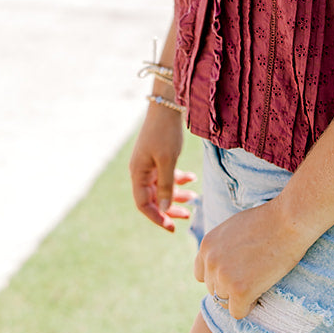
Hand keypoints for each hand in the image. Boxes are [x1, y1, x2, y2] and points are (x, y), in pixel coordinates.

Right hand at [129, 104, 195, 232]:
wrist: (167, 105)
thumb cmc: (165, 132)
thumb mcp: (168, 161)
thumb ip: (166, 186)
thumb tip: (163, 210)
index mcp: (137, 173)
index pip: (143, 204)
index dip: (157, 217)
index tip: (173, 227)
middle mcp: (140, 170)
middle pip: (153, 198)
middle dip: (170, 208)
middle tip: (189, 216)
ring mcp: (149, 163)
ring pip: (162, 187)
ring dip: (177, 194)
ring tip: (196, 198)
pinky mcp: (158, 156)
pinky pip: (167, 174)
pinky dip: (179, 179)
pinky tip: (192, 179)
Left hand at [193, 196, 311, 320]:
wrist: (289, 221)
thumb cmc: (269, 221)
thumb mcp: (234, 229)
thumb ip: (222, 248)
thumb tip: (223, 266)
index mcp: (207, 245)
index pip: (202, 275)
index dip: (220, 277)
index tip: (237, 272)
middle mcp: (211, 261)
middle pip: (214, 290)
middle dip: (231, 287)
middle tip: (254, 274)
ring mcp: (224, 276)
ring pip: (225, 302)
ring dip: (240, 297)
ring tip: (259, 280)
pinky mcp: (239, 290)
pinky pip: (238, 312)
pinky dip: (249, 306)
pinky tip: (261, 289)